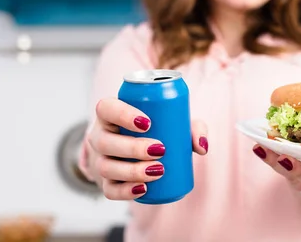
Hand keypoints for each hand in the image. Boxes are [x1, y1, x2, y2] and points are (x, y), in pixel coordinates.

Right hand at [85, 98, 208, 199]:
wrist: (136, 151)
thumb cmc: (156, 129)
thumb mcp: (172, 121)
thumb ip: (192, 128)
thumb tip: (201, 146)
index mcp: (109, 114)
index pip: (107, 108)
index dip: (123, 114)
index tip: (148, 122)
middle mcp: (99, 136)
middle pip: (106, 141)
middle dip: (133, 147)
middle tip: (160, 149)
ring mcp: (99, 160)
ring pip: (106, 167)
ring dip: (132, 171)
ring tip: (158, 171)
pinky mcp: (105, 182)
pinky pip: (108, 190)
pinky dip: (125, 191)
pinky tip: (143, 189)